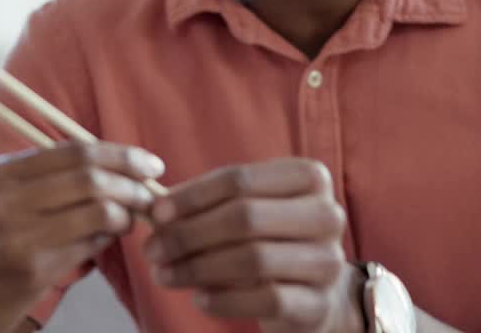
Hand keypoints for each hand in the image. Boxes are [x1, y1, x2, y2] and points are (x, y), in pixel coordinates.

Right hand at [0, 142, 165, 332]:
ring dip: (127, 212)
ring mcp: (16, 232)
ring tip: (134, 220)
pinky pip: (88, 244)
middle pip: (89, 173)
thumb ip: (36, 184)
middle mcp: (4, 196)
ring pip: (96, 206)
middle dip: (132, 181)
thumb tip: (104, 171)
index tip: (147, 162)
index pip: (73, 149)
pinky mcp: (29, 267)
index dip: (119, 153)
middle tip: (154, 191)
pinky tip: (107, 243)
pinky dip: (107, 240)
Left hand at [145, 158, 359, 332]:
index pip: (239, 180)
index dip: (192, 196)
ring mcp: (327, 261)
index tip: (155, 213)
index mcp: (309, 177)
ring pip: (253, 259)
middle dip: (189, 234)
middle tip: (152, 250)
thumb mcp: (247, 210)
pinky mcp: (319, 304)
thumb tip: (155, 206)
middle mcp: (327, 214)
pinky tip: (198, 299)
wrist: (316, 292)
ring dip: (198, 268)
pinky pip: (264, 299)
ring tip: (164, 275)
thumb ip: (208, 203)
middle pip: (245, 218)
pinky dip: (224, 300)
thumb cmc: (270, 239)